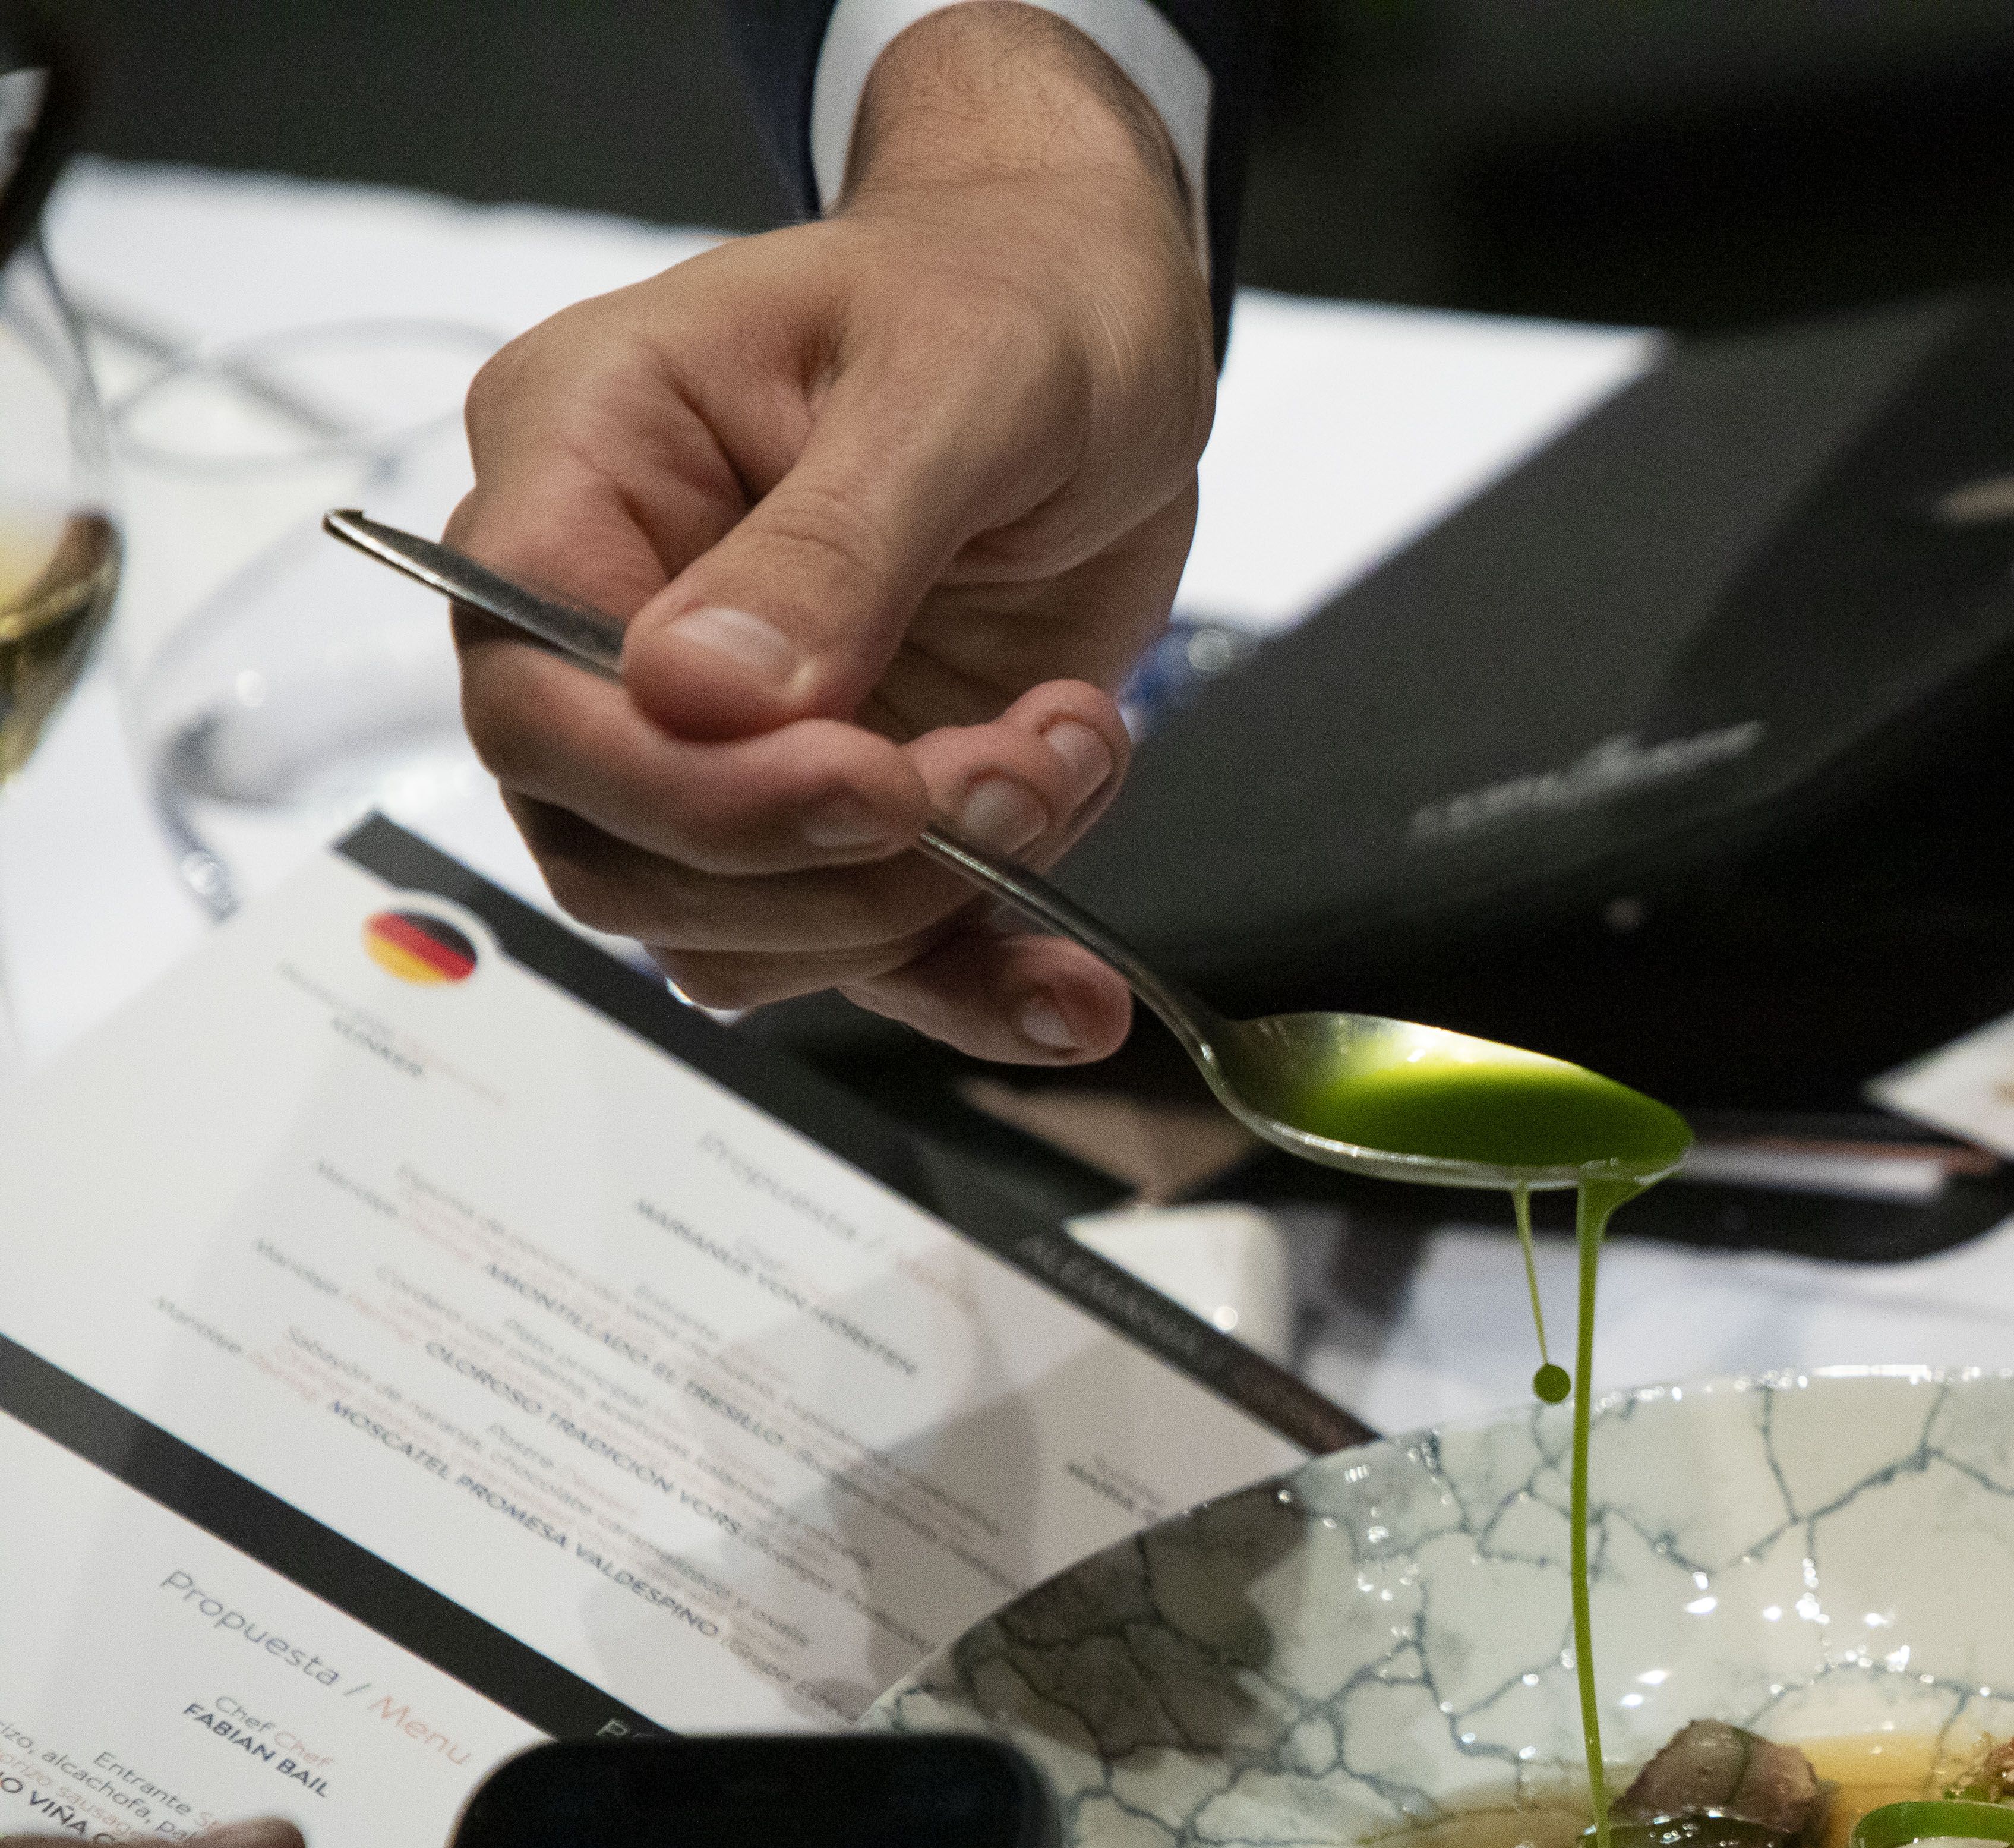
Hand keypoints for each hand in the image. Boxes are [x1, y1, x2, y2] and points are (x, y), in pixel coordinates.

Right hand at [452, 3, 1212, 1064]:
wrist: (1094, 321)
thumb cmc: (1005, 297)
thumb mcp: (949, 377)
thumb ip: (832, 543)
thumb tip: (701, 695)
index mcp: (579, 465)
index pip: (533, 694)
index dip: (686, 786)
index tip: (874, 780)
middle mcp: (616, 617)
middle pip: (617, 847)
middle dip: (832, 864)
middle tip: (1012, 773)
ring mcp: (725, 733)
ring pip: (737, 930)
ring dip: (927, 899)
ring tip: (1068, 757)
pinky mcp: (844, 804)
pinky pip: (864, 953)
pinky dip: (974, 989)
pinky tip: (1073, 998)